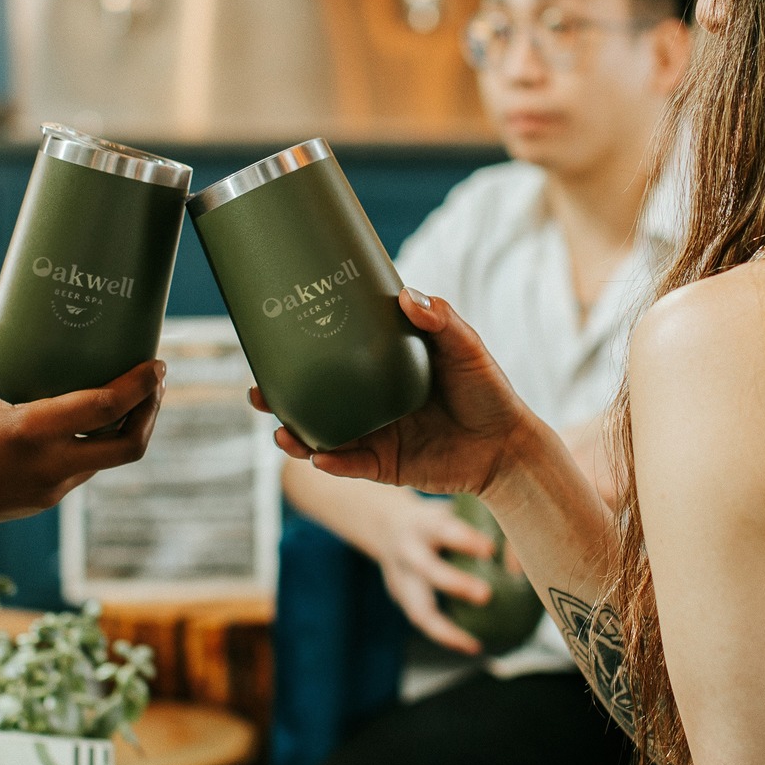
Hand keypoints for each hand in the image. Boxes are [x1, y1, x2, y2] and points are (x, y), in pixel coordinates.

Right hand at [0, 289, 164, 532]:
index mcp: (31, 433)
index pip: (105, 409)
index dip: (139, 386)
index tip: (157, 363)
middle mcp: (52, 465)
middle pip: (129, 446)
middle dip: (151, 411)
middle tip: (155, 380)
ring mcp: (53, 488)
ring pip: (111, 460)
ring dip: (129, 428)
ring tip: (131, 394)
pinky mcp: (46, 499)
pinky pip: (88, 469)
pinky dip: (101, 442)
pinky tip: (92, 419)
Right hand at [259, 289, 537, 498]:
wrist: (508, 445)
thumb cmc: (487, 391)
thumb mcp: (466, 347)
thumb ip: (441, 321)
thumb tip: (408, 297)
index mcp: (381, 371)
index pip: (332, 359)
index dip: (299, 354)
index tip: (271, 341)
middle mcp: (370, 404)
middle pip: (314, 401)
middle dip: (280, 400)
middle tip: (256, 392)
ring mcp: (375, 436)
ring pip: (323, 437)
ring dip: (297, 437)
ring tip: (282, 433)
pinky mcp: (386, 467)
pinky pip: (352, 465)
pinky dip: (334, 462)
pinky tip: (320, 457)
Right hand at [366, 493, 498, 654]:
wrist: (388, 527)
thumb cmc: (438, 520)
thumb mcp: (454, 511)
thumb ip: (485, 524)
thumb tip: (522, 553)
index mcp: (423, 524)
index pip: (441, 529)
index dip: (463, 539)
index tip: (490, 549)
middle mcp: (407, 552)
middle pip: (427, 569)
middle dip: (455, 584)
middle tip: (485, 595)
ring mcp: (401, 579)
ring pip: (418, 607)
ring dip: (446, 628)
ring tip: (473, 643)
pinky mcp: (403, 600)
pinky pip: (424, 622)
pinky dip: (448, 637)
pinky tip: (473, 646)